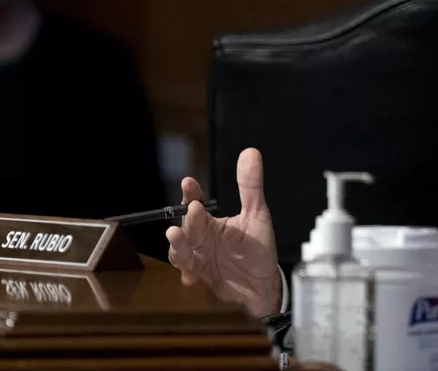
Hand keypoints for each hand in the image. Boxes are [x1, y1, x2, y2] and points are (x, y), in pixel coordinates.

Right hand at [165, 147, 282, 318]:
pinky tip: (190, 276)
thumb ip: (250, 187)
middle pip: (187, 225)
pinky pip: (189, 273)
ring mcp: (199, 257)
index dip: (190, 193)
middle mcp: (200, 238)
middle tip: (193, 209)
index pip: (195, 203)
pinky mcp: (202, 276)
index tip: (188, 182)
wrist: (262, 284)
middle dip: (189, 218)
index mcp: (210, 222)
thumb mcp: (257, 215)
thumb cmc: (257, 248)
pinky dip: (188, 273)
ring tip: (175, 236)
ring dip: (177, 244)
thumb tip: (250, 152)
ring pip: (180, 249)